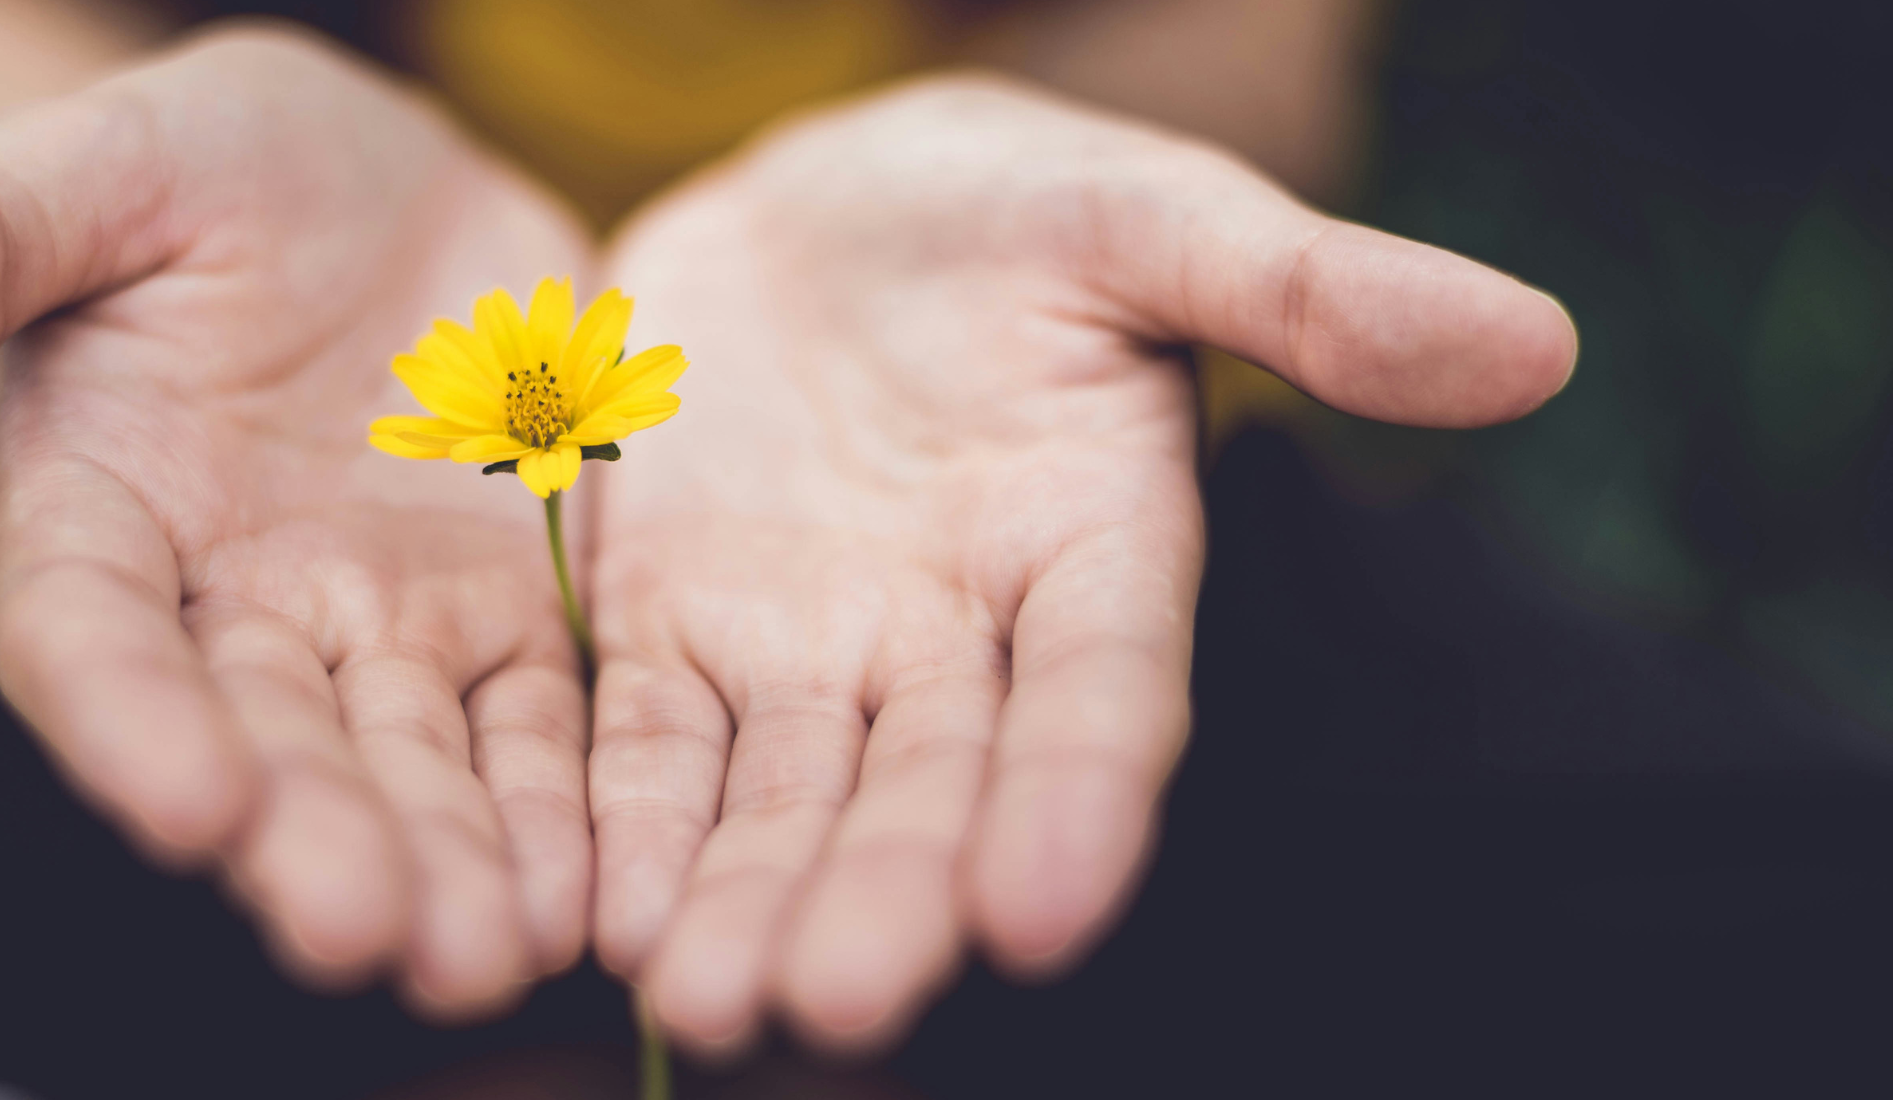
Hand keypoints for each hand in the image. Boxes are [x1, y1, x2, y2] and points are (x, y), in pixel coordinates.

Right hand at [0, 27, 595, 1017]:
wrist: (382, 179)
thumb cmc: (208, 164)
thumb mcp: (97, 168)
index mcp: (99, 509)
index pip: (90, 637)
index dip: (130, 724)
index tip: (188, 807)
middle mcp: (229, 603)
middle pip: (263, 740)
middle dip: (311, 839)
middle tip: (364, 934)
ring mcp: (374, 622)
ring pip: (407, 761)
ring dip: (445, 861)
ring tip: (486, 951)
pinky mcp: (503, 615)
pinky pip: (533, 724)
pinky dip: (558, 807)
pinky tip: (588, 892)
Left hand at [586, 74, 1574, 1053]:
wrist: (816, 207)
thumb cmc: (1008, 208)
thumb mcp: (1145, 216)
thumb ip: (1307, 288)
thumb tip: (1533, 343)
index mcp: (1094, 549)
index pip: (1102, 695)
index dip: (1078, 799)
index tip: (1043, 911)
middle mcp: (955, 637)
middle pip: (928, 786)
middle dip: (885, 894)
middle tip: (834, 1003)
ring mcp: (808, 647)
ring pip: (783, 795)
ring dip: (745, 897)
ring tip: (705, 998)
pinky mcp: (672, 629)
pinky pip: (647, 742)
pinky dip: (627, 823)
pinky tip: (601, 911)